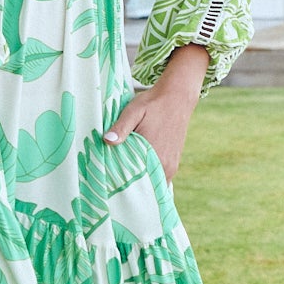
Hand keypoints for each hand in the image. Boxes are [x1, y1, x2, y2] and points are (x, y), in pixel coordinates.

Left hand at [103, 43, 209, 180]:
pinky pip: (160, 178)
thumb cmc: (153, 103)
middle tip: (114, 185)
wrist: (177, 97)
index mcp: (154, 155)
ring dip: (141, 182)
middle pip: (144, 186)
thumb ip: (121, 128)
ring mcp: (171, 166)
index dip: (122, 186)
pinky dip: (149, 177)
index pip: (136, 182)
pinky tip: (138, 172)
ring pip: (153, 184)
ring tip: (125, 179)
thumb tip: (107, 141)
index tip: (110, 186)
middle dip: (130, 186)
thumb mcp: (133, 111)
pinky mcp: (174, 163)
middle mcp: (165, 165)